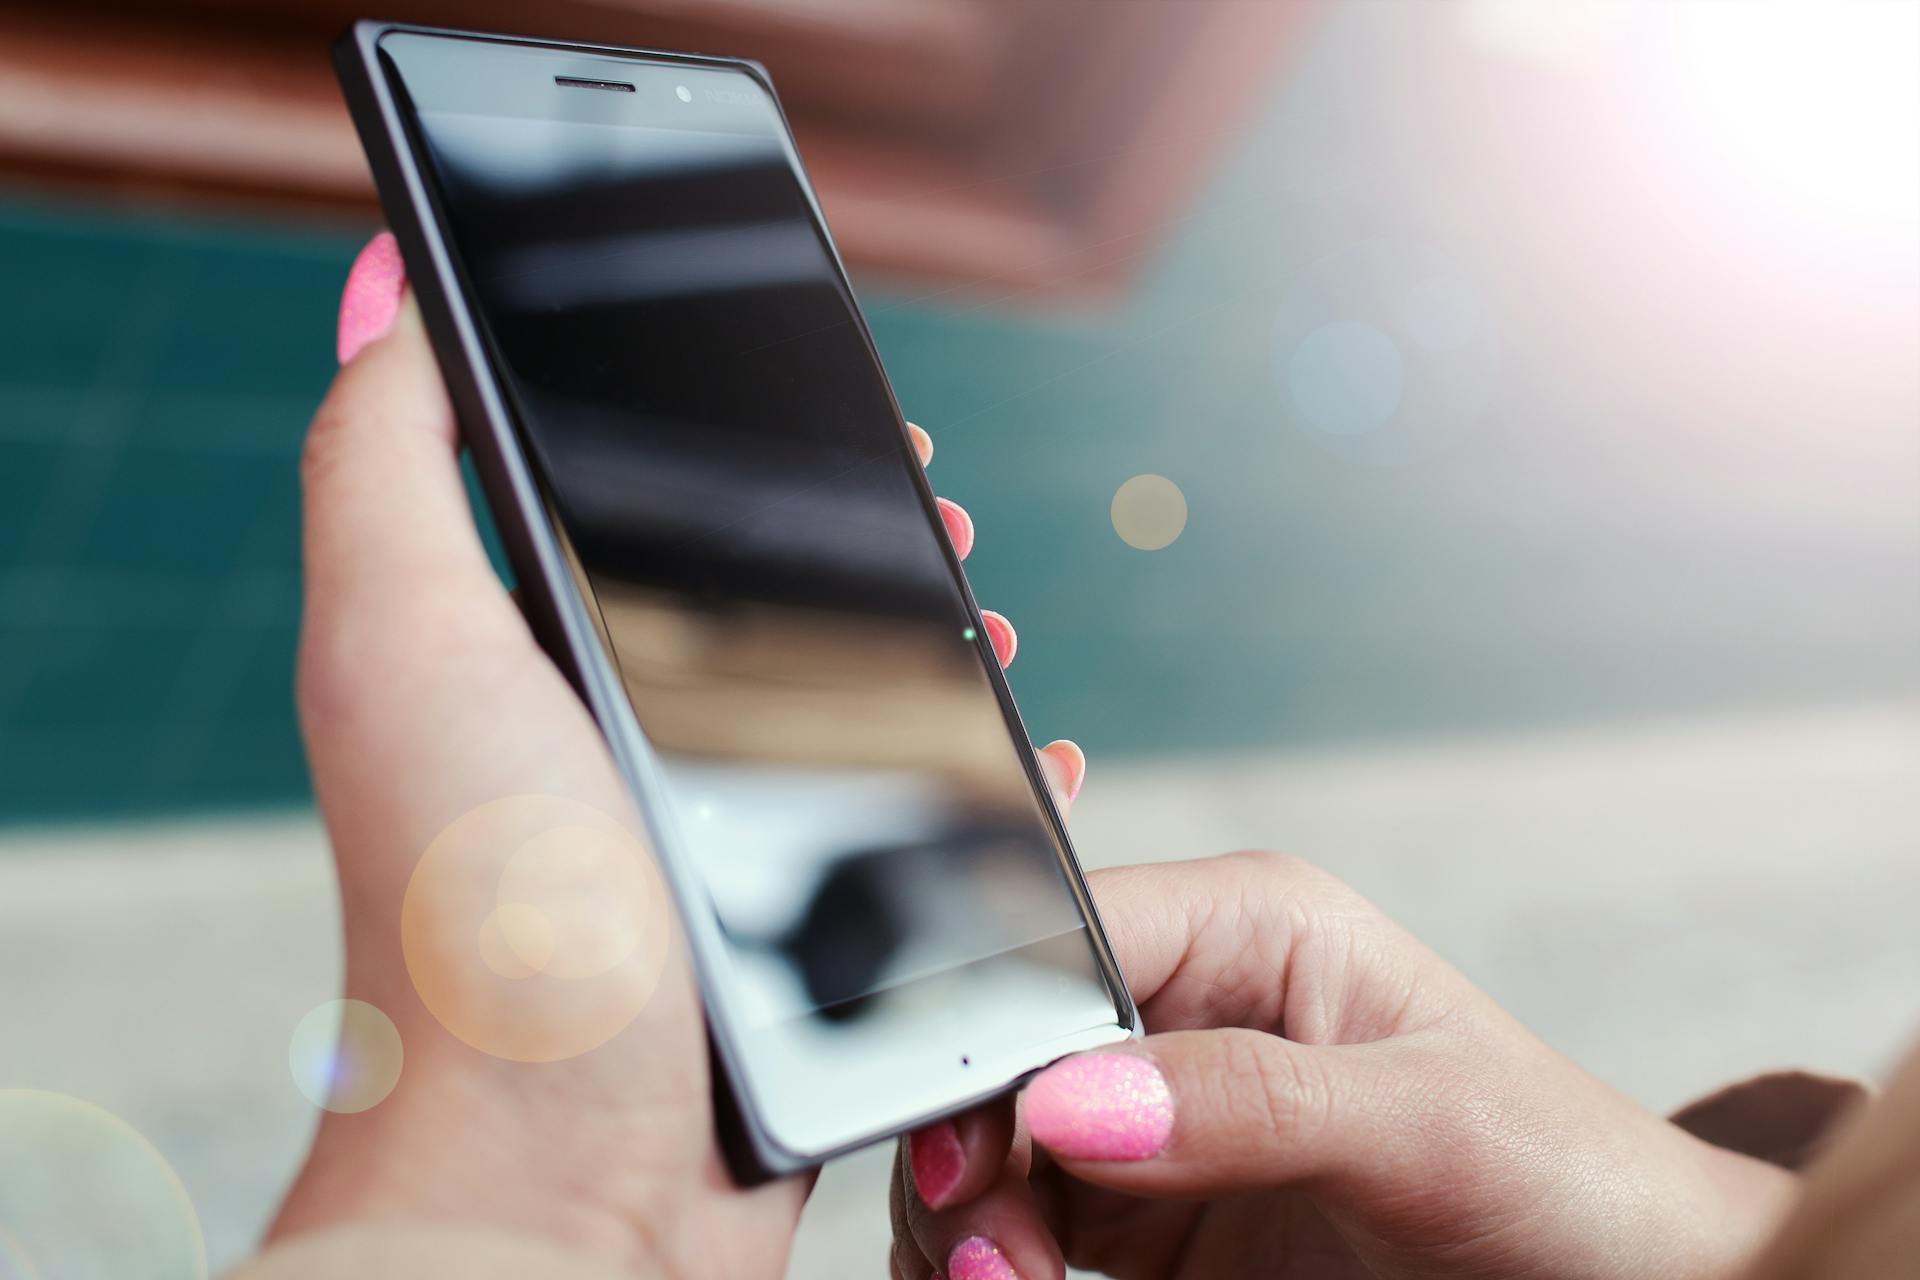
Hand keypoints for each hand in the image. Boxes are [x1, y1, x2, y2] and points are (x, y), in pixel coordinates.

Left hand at [271, 233, 1087, 1276]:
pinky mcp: (810, 936)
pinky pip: (916, 830)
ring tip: (988, 621)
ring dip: (941, 648)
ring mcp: (724, 845)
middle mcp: (624, 750)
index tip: (838, 413)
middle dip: (870, 541)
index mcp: (533, 669)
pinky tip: (1040, 759)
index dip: (742, 443)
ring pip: (858, 710)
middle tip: (938, 513)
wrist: (573, 1180)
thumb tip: (385, 284)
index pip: (647, 515)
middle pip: (772, 603)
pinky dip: (987, 782)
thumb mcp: (399, 644)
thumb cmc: (482, 923)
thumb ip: (388, 458)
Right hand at [891, 852, 1798, 1279]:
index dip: (984, 1024)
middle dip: (966, 1141)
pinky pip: (1030, 1220)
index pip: (1060, 937)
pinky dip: (993, 1258)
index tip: (960, 1136)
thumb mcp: (1422, 1124)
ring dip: (971, 1215)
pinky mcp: (1155, 1211)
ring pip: (997, 1143)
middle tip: (983, 1242)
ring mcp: (1164, 1112)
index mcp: (1248, 927)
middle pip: (1004, 1049)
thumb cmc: (1561, 1174)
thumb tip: (1071, 1099)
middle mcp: (1186, 1006)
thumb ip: (1250, 1101)